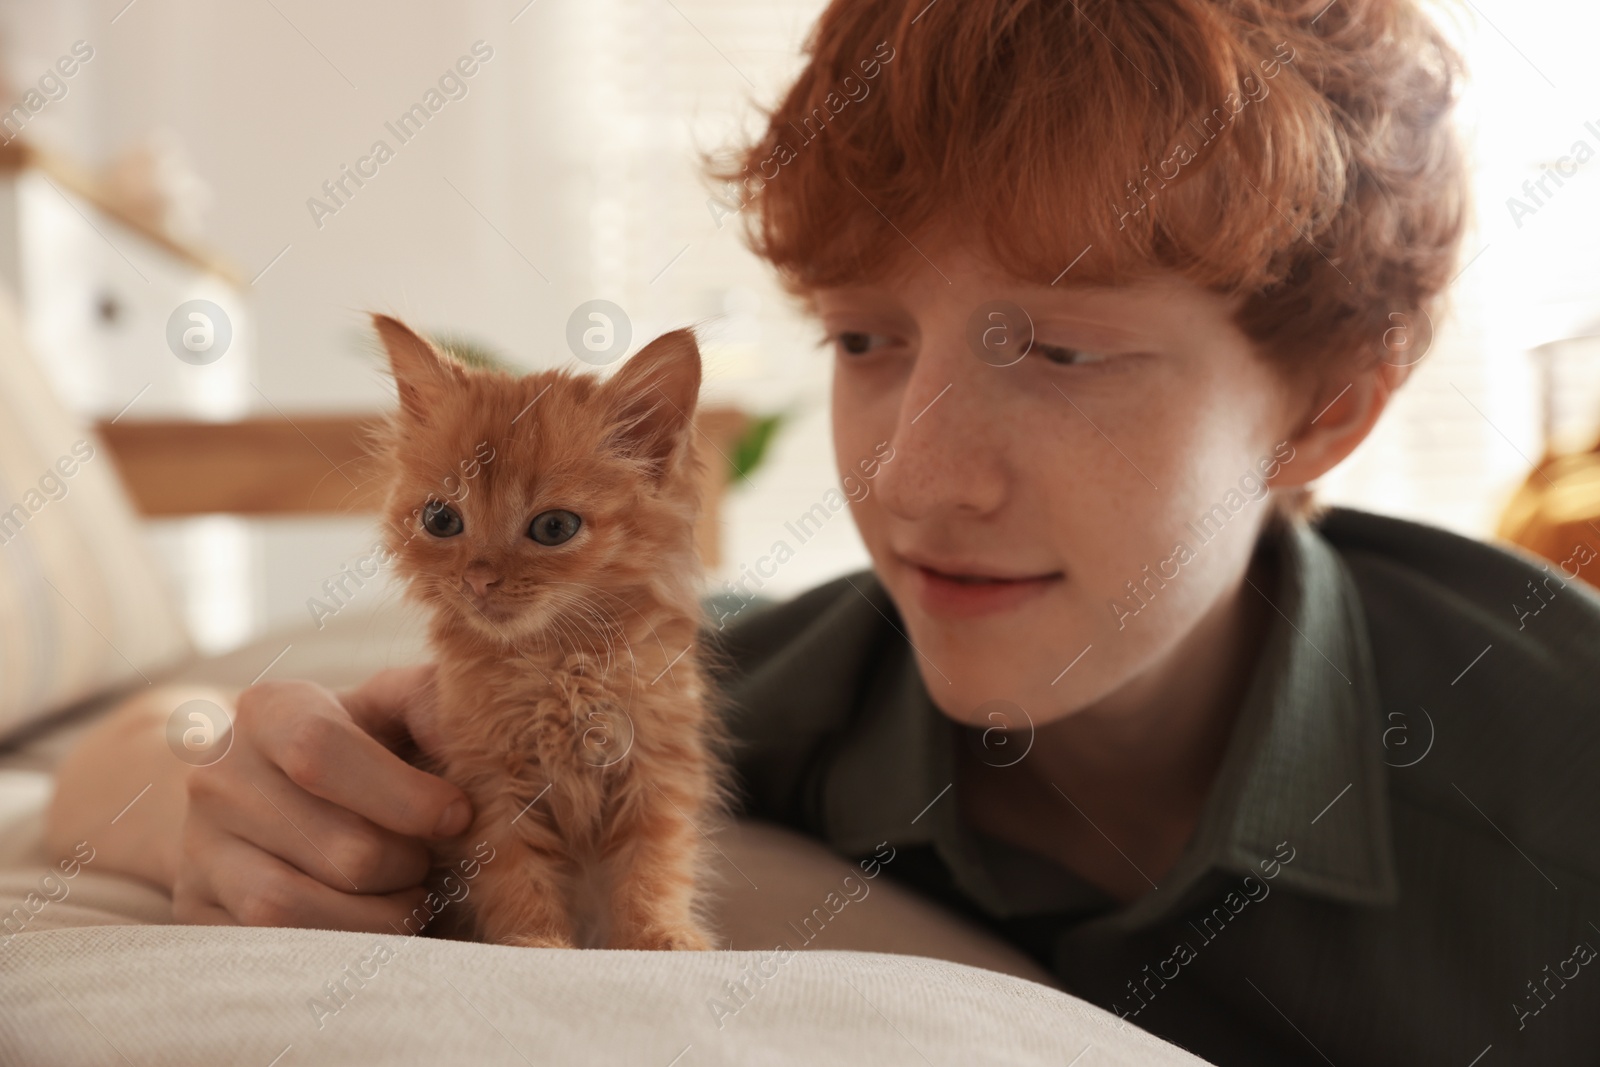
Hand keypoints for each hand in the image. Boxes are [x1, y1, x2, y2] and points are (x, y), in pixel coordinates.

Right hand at [172, 665, 471, 932]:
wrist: (264, 792)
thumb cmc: (355, 747)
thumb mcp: (388, 707)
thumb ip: (428, 701)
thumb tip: (470, 730)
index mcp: (268, 711)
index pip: (319, 751)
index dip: (404, 796)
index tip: (457, 815)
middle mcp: (218, 777)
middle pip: (334, 847)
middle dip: (405, 864)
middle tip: (428, 861)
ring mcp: (198, 847)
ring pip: (289, 907)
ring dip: (375, 916)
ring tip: (407, 899)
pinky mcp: (196, 909)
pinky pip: (270, 947)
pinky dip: (336, 946)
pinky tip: (367, 924)